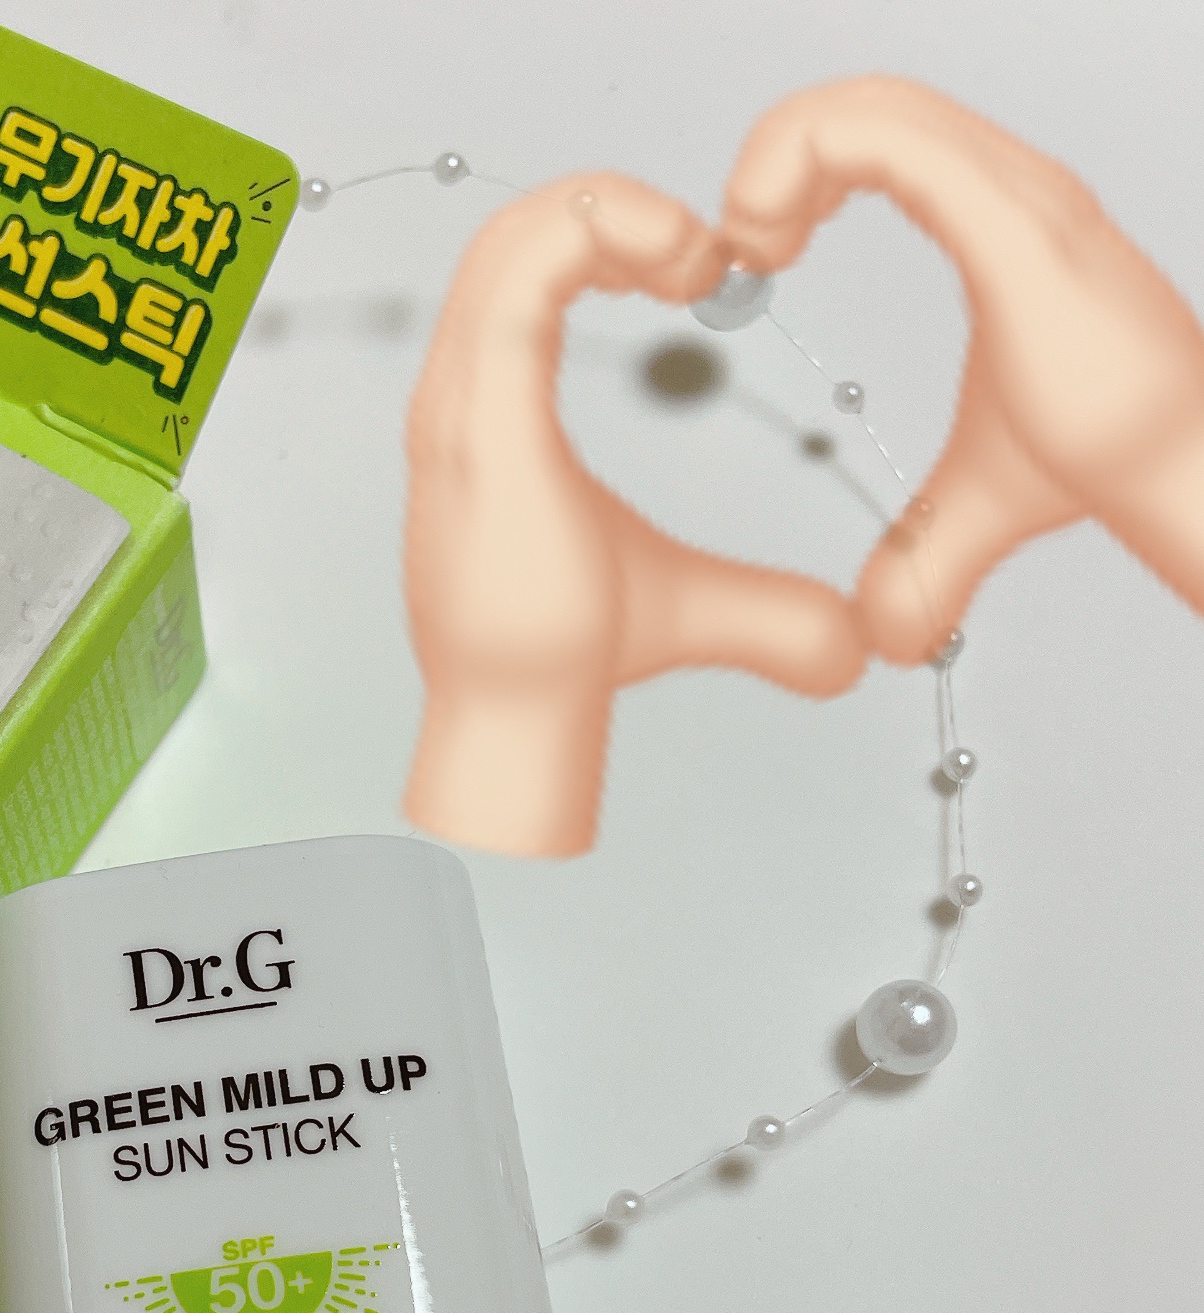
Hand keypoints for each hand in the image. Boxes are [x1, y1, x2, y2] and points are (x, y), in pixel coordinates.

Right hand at [404, 173, 866, 857]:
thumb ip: (768, 613)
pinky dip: (599, 236)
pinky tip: (683, 264)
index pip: (522, 270)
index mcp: (493, 412)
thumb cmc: (571, 658)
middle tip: (710, 253)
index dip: (606, 240)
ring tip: (699, 253)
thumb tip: (851, 656)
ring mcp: (460, 406)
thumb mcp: (692, 607)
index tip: (700, 273)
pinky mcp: (482, 422)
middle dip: (611, 210)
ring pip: (510, 239)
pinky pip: (521, 279)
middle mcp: (460, 396)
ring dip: (612, 213)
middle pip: (509, 233)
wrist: (521, 720)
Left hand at [722, 76, 1203, 662]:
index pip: (883, 138)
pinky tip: (765, 239)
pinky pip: (891, 142)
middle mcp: (1005, 187)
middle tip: (734, 248)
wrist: (1175, 466)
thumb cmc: (1103, 457)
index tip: (752, 258)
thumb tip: (884, 629)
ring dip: (782, 154)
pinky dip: (807, 162)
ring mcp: (1013, 195)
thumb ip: (923, 555)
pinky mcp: (1007, 225)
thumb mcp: (975, 507)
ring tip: (742, 240)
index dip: (803, 170)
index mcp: (992, 220)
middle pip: (870, 100)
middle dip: (780, 153)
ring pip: (874, 104)